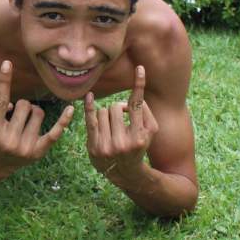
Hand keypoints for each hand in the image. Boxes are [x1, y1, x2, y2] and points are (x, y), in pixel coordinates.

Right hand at [0, 60, 73, 171]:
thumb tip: (7, 104)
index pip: (0, 102)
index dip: (4, 81)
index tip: (7, 63)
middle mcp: (9, 141)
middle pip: (23, 105)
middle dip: (21, 105)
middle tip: (15, 115)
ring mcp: (26, 148)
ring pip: (38, 113)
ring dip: (33, 112)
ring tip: (25, 122)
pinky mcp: (39, 151)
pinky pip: (55, 133)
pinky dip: (63, 121)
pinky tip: (70, 109)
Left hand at [84, 66, 158, 182]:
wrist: (124, 171)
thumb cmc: (139, 145)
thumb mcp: (151, 131)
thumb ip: (146, 111)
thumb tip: (128, 100)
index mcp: (139, 137)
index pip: (137, 106)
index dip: (138, 86)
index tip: (140, 68)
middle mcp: (123, 143)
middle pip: (115, 107)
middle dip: (117, 109)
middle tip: (120, 119)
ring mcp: (106, 146)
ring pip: (102, 112)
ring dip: (106, 115)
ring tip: (111, 127)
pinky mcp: (93, 146)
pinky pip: (89, 120)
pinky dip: (89, 106)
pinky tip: (89, 96)